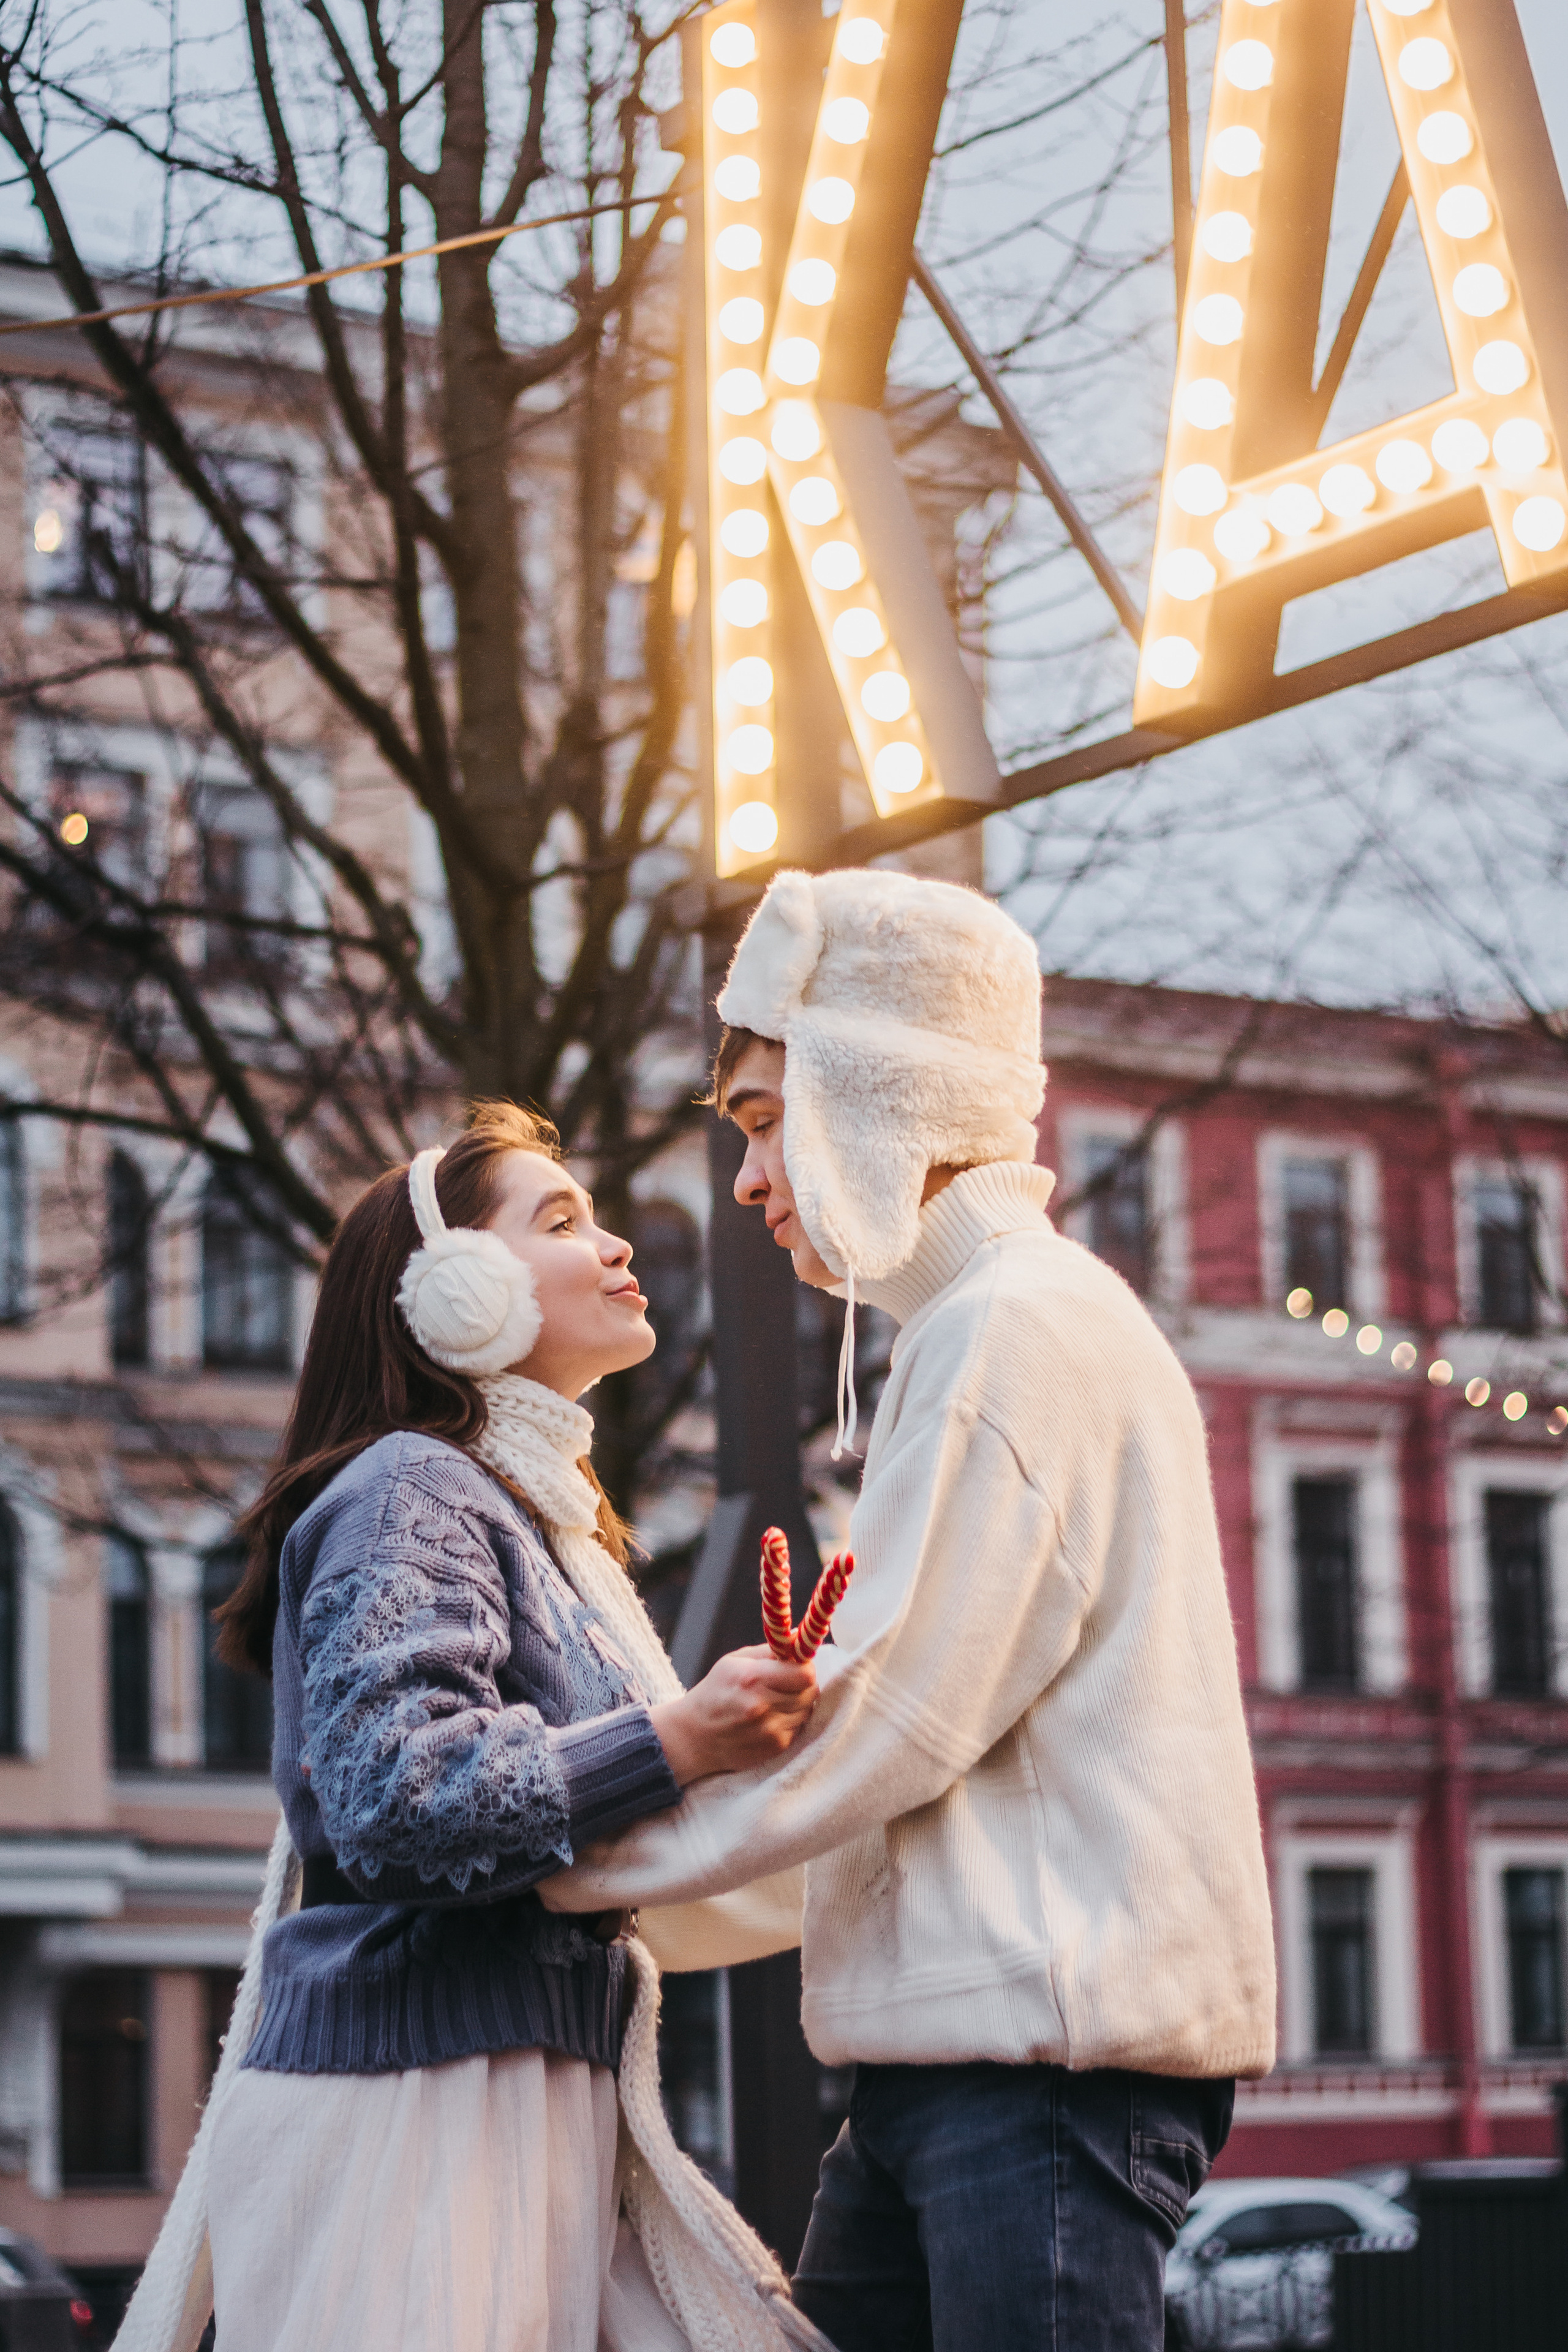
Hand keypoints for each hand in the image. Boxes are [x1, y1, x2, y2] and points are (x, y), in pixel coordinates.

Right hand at [651, 1646, 817, 1786]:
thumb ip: (768, 1651)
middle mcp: (762, 1706)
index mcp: (751, 1678)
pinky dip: (791, 1721)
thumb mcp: (733, 1662)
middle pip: (810, 1692)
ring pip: (807, 1710)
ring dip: (799, 1704)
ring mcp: (769, 1730)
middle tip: (790, 1682)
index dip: (806, 1667)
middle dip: (804, 1684)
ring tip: (777, 1701)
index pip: (804, 1674)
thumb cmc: (715, 1692)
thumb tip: (799, 1641)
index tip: (798, 1665)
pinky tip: (771, 1718)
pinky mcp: (775, 1748)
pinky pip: (799, 1728)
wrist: (694, 1736)